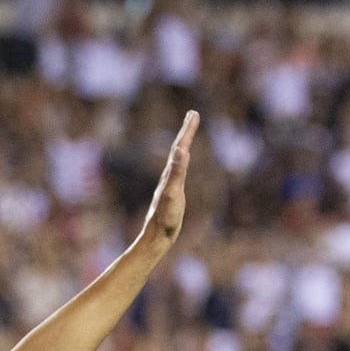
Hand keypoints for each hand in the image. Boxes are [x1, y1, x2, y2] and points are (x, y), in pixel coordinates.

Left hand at [140, 110, 197, 247]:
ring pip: (177, 158)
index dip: (187, 130)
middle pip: (178, 148)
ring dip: (184, 143)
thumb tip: (181, 149)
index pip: (180, 147)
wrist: (155, 237)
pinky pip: (178, 171)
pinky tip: (182, 161)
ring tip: (188, 132)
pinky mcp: (172, 193)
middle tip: (193, 114)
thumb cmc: (165, 218)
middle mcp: (168, 176)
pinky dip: (182, 161)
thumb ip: (177, 172)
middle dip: (186, 131)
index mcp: (170, 174)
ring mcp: (170, 184)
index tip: (194, 113)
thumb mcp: (173, 194)